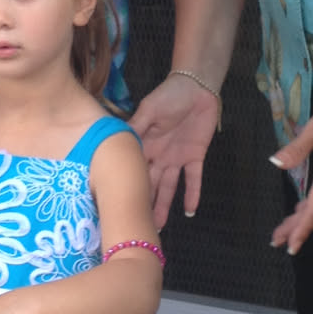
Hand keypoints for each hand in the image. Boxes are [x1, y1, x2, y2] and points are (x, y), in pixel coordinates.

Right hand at [129, 73, 221, 226]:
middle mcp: (158, 155)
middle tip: (136, 224)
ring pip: (168, 186)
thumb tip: (116, 143)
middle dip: (143, 203)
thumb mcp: (148, 109)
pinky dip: (192, 193)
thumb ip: (135, 126)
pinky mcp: (194, 157)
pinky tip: (190, 211)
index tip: (118, 206)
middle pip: (149, 183)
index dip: (127, 186)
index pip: (133, 169)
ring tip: (158, 226)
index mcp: (144, 144)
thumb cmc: (169, 95)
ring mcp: (176, 158)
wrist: (196, 87)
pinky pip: (193, 178)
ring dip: (164, 205)